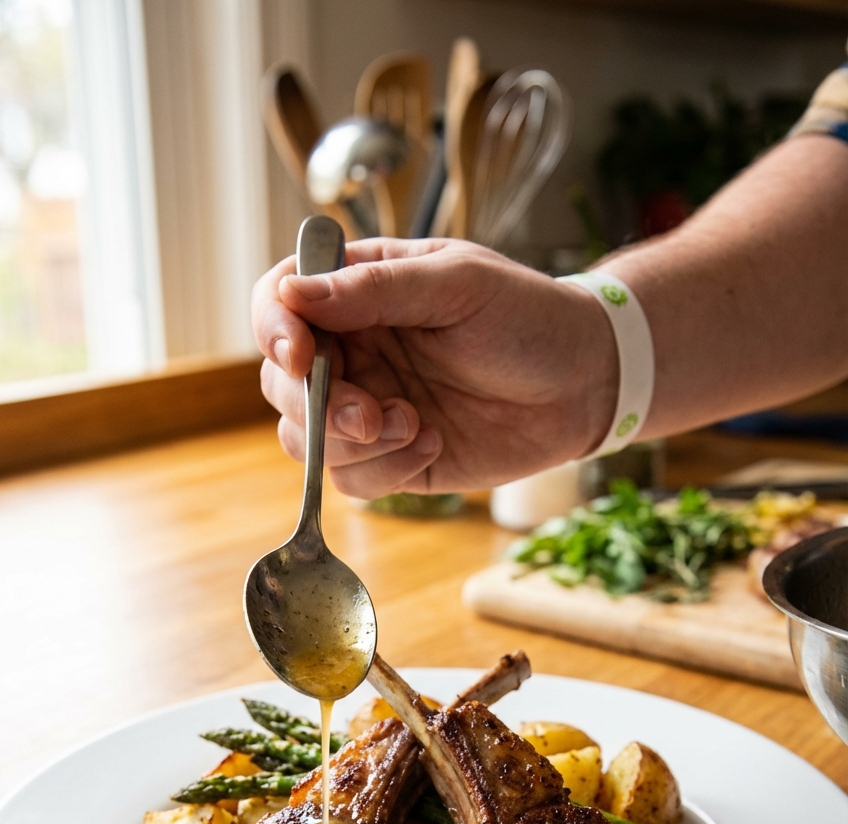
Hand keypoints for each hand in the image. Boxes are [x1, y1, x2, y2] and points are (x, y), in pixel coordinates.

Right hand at [252, 237, 616, 497]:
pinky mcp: (392, 459)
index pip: (279, 301)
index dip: (274, 330)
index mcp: (359, 292)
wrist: (585, 383)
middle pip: (282, 383)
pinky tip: (433, 444)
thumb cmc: (529, 317)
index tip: (299, 357)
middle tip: (371, 413)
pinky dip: (385, 471)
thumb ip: (377, 289)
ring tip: (413, 426)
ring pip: (307, 441)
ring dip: (352, 444)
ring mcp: (368, 408)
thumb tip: (294, 291)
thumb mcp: (458, 285)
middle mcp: (354, 350)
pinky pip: (352, 480)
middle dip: (319, 406)